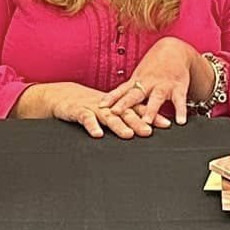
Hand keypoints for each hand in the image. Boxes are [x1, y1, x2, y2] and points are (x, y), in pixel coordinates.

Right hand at [37, 83, 154, 139]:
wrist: (63, 95)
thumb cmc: (89, 104)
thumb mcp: (109, 110)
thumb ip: (125, 117)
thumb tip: (146, 127)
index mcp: (118, 105)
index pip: (138, 109)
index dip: (152, 116)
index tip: (166, 124)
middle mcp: (109, 106)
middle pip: (126, 113)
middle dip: (139, 122)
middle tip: (149, 131)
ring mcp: (94, 108)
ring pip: (109, 116)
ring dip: (118, 125)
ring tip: (128, 134)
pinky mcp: (79, 111)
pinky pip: (86, 118)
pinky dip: (92, 126)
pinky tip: (97, 134)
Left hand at [106, 37, 200, 125]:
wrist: (175, 49)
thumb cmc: (154, 65)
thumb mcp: (138, 76)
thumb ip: (126, 91)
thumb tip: (107, 103)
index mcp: (137, 82)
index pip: (121, 91)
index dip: (111, 98)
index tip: (102, 107)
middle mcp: (149, 84)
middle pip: (134, 94)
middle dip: (125, 104)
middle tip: (116, 113)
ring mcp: (163, 86)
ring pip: (156, 98)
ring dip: (151, 109)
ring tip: (147, 121)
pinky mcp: (178, 88)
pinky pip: (179, 101)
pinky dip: (180, 111)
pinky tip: (180, 121)